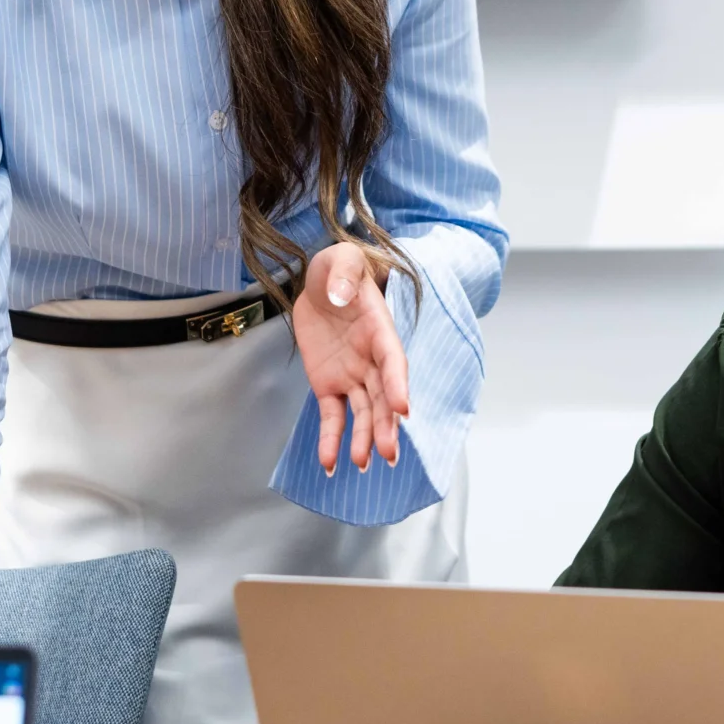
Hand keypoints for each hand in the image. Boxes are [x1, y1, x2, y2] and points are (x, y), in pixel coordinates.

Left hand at [290, 241, 410, 475]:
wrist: (321, 284)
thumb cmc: (339, 269)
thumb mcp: (341, 259)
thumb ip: (343, 271)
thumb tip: (341, 294)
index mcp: (380, 331)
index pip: (393, 361)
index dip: (398, 384)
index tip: (403, 409)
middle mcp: (371, 359)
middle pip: (382, 396)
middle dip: (385, 425)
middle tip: (388, 452)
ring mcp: (352, 375)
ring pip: (362, 412)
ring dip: (363, 438)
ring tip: (360, 464)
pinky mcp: (328, 385)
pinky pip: (332, 416)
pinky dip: (331, 440)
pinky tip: (329, 464)